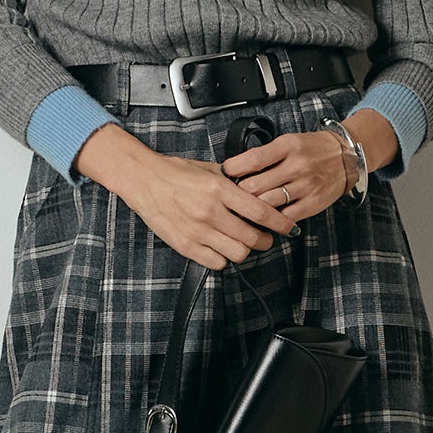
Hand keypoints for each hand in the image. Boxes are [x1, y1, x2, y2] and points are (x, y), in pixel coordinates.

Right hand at [73, 124, 300, 269]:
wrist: (143, 180)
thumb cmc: (174, 173)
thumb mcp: (209, 169)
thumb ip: (233, 184)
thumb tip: (257, 195)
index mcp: (219, 189)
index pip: (260, 211)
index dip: (280, 223)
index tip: (289, 228)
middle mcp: (210, 212)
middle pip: (251, 238)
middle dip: (264, 241)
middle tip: (265, 238)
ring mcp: (197, 231)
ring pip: (237, 253)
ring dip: (244, 250)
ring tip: (242, 243)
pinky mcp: (186, 246)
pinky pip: (216, 262)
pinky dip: (223, 258)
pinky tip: (221, 248)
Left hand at [219, 109, 400, 223]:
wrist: (346, 156)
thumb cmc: (312, 148)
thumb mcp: (288, 142)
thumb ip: (264, 155)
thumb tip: (234, 169)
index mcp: (287, 146)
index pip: (253, 159)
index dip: (234, 169)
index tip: (224, 174)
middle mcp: (297, 166)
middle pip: (256, 186)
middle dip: (239, 194)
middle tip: (229, 197)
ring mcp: (305, 186)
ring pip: (268, 204)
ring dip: (251, 210)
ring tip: (242, 210)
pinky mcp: (313, 203)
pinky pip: (285, 217)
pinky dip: (272, 220)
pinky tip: (264, 218)